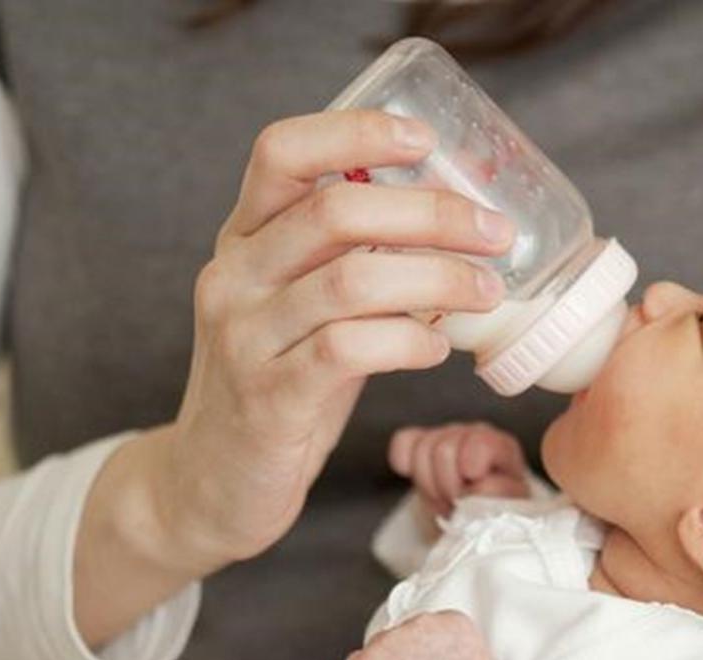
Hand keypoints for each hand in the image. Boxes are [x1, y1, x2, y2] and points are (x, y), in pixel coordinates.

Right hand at [74, 109, 513, 644]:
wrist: (208, 484)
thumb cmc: (276, 386)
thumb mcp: (301, 310)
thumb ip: (353, 264)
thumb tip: (455, 232)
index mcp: (243, 240)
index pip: (281, 152)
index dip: (355, 131)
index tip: (425, 138)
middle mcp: (234, 277)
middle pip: (336, 212)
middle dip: (432, 214)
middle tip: (494, 233)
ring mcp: (245, 337)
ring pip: (352, 280)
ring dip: (438, 280)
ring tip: (485, 292)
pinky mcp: (268, 398)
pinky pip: (350, 349)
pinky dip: (409, 342)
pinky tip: (436, 350)